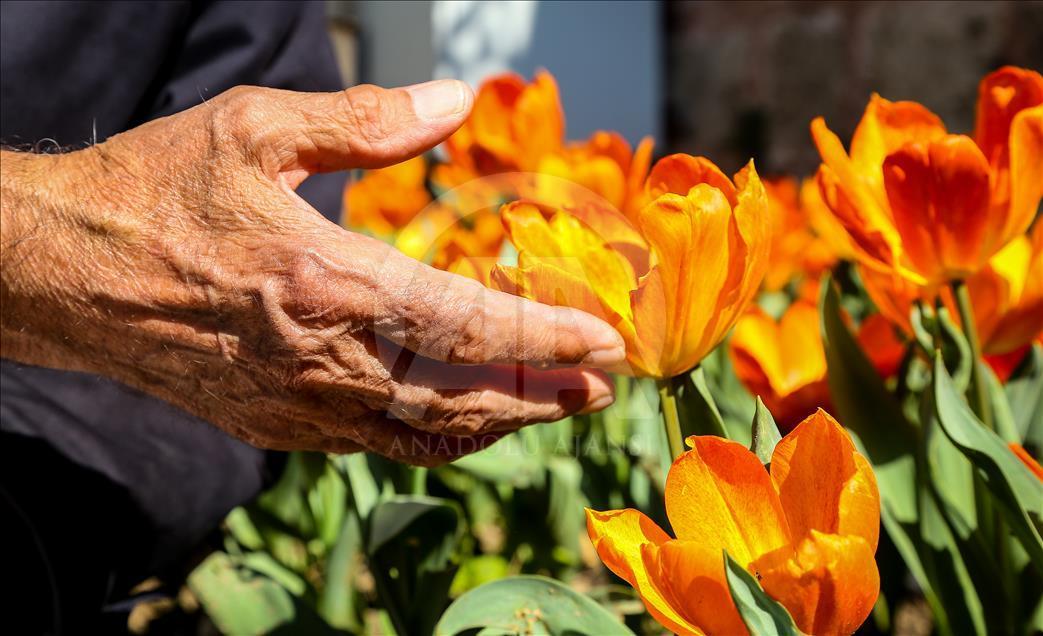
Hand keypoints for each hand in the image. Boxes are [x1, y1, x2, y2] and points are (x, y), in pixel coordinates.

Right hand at [0, 80, 623, 465]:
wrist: (62, 272)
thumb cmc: (154, 193)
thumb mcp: (255, 128)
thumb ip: (366, 120)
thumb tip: (453, 101)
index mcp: (326, 284)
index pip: (468, 325)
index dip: (545, 337)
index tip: (605, 340)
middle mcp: (322, 361)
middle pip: (465, 394)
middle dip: (544, 391)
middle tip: (601, 383)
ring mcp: (298, 406)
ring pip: (427, 430)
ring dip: (502, 421)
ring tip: (556, 403)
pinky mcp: (276, 428)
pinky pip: (378, 444)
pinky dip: (439, 433)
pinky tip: (468, 417)